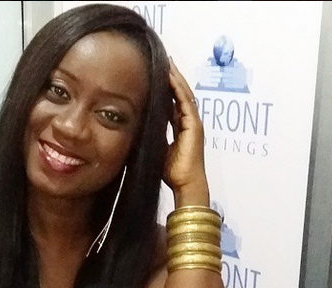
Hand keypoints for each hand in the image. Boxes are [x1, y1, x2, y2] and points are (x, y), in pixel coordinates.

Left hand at [164, 58, 208, 207]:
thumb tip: (138, 127)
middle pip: (180, 93)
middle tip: (162, 59)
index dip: (165, 87)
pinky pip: (185, 101)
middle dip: (172, 76)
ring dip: (175, 77)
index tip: (155, 74)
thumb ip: (152, 135)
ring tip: (166, 61)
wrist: (185, 184)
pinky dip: (178, 87)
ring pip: (184, 93)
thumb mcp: (157, 148)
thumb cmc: (172, 173)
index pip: (172, 101)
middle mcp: (188, 122)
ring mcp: (193, 122)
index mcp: (181, 127)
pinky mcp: (194, 125)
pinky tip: (170, 75)